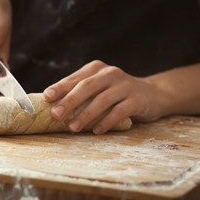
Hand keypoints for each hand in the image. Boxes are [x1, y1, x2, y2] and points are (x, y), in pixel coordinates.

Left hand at [43, 60, 166, 133]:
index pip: (75, 78)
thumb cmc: (116, 93)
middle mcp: (110, 73)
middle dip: (70, 101)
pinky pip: (119, 111)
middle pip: (87, 86)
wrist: (152, 94)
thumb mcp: (99, 87)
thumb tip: (53, 106)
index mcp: (97, 68)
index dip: (60, 87)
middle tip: (56, 114)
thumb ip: (81, 92)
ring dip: (86, 115)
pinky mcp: (137, 99)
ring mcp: (125, 85)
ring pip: (102, 100)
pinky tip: (97, 131)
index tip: (47, 97)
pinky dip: (106, 121)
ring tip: (73, 128)